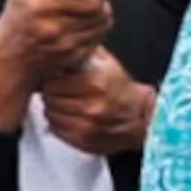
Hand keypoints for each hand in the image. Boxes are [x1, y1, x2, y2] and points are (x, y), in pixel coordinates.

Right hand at [0, 0, 114, 128]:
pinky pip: (97, 39)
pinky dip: (96, 30)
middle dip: (99, 0)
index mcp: (41, 5)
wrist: (10, 56)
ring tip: (89, 7)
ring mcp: (65, 45)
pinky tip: (86, 23)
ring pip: (101, 24)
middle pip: (99, 10)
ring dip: (100, 14)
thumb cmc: (16, 18)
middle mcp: (54, 27)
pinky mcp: (73, 58)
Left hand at [40, 48, 156, 157]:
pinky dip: (58, 123)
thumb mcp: (106, 63)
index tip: (57, 79)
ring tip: (66, 103)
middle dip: (52, 94)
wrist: (140, 117)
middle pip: (50, 100)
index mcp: (95, 84)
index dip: (52, 80)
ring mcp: (87, 128)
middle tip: (61, 91)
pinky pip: (56, 131)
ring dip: (54, 109)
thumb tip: (57, 48)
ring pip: (50, 116)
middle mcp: (91, 107)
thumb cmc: (120, 89)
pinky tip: (70, 116)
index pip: (52, 83)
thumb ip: (82, 53)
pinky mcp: (84, 142)